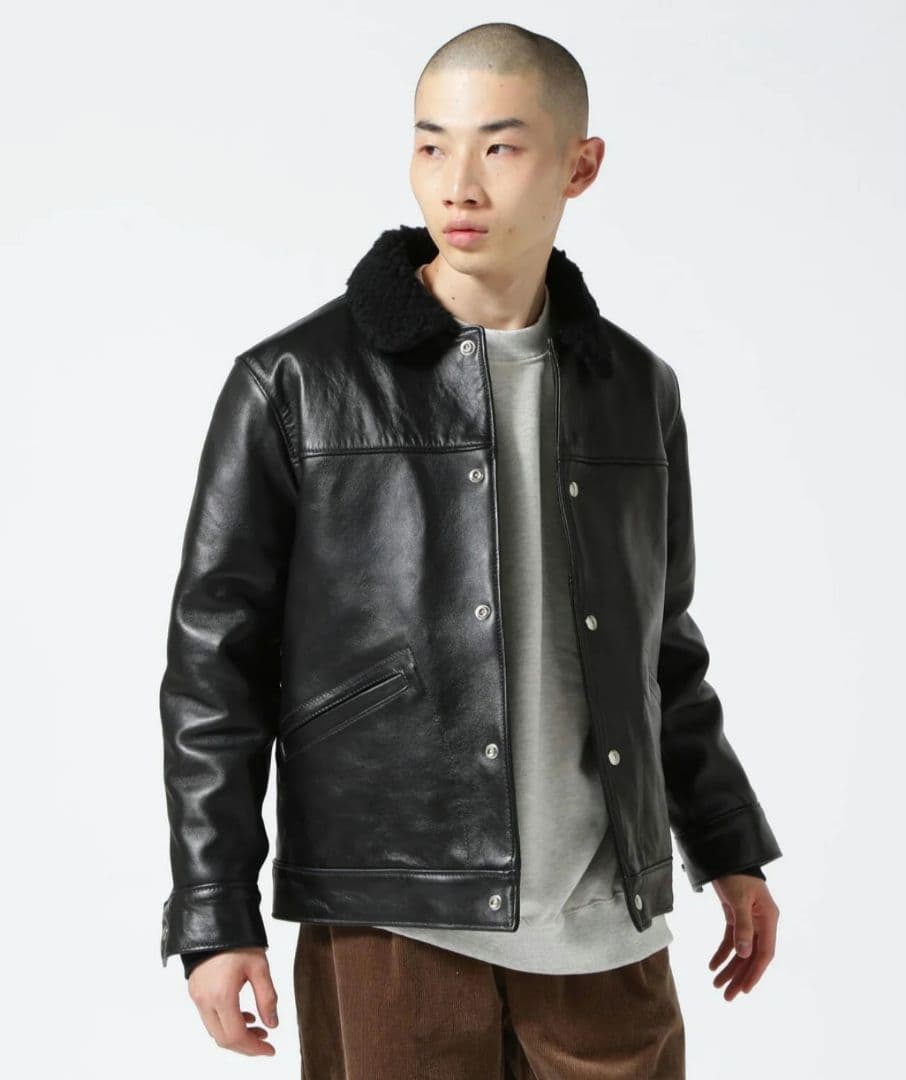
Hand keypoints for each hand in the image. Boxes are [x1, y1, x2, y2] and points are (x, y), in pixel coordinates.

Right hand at [187, 946, 278, 1055]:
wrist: (214, 918)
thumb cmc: (237, 939)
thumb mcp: (260, 966)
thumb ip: (267, 998)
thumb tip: (272, 1024)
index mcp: (221, 995)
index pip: (236, 1036)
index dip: (254, 1048)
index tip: (269, 1050)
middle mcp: (204, 1000)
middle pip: (223, 1039)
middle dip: (245, 1045)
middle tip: (265, 1042)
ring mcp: (197, 996)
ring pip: (214, 1030)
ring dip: (235, 1035)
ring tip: (257, 1028)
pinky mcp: (195, 990)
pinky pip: (209, 1017)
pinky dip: (226, 1022)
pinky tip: (243, 1015)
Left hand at [707, 874, 778, 1000]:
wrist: (726, 854)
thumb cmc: (736, 874)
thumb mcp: (739, 899)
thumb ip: (743, 926)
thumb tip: (744, 954)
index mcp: (768, 918)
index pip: (764, 952)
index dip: (755, 972)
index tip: (744, 989)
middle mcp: (762, 922)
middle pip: (752, 956)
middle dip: (739, 976)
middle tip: (726, 996)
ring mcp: (749, 920)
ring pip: (741, 951)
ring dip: (729, 968)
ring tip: (716, 985)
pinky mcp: (736, 916)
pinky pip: (731, 940)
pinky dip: (722, 953)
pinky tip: (713, 965)